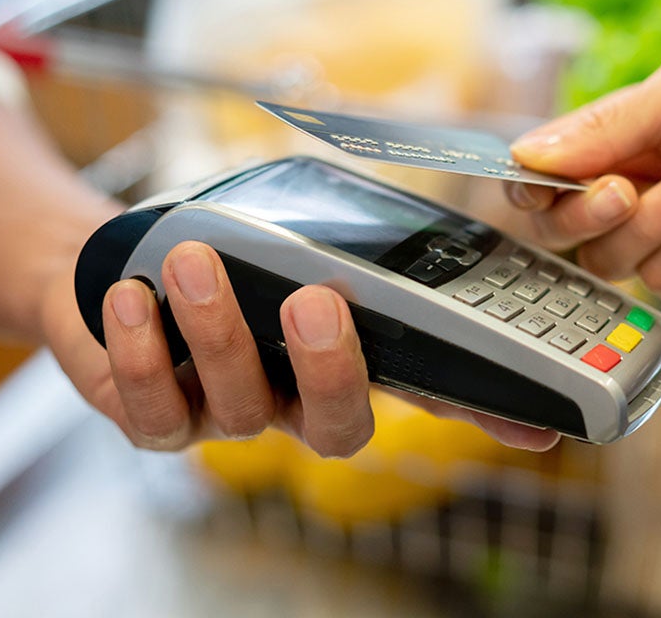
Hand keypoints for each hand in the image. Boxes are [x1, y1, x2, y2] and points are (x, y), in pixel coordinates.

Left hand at [43, 240, 559, 455]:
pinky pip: (155, 410)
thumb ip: (360, 248)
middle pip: (340, 427)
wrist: (120, 264)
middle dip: (331, 369)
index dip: (487, 417)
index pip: (433, 397)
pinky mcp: (157, 419)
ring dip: (220, 329)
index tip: (540, 428)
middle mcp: (301, 403)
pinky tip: (134, 297)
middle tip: (316, 298)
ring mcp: (232, 417)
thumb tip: (427, 232)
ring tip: (196, 262)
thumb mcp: (299, 235)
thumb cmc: (227, 248)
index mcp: (353, 362)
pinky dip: (142, 352)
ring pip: (243, 405)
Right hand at [505, 48, 660, 315]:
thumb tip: (527, 154)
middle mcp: (634, 193)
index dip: (532, 178)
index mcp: (625, 140)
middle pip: (559, 225)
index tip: (534, 178)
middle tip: (624, 190)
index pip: (548, 169)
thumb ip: (610, 123)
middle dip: (583, 209)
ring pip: (608, 256)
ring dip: (659, 216)